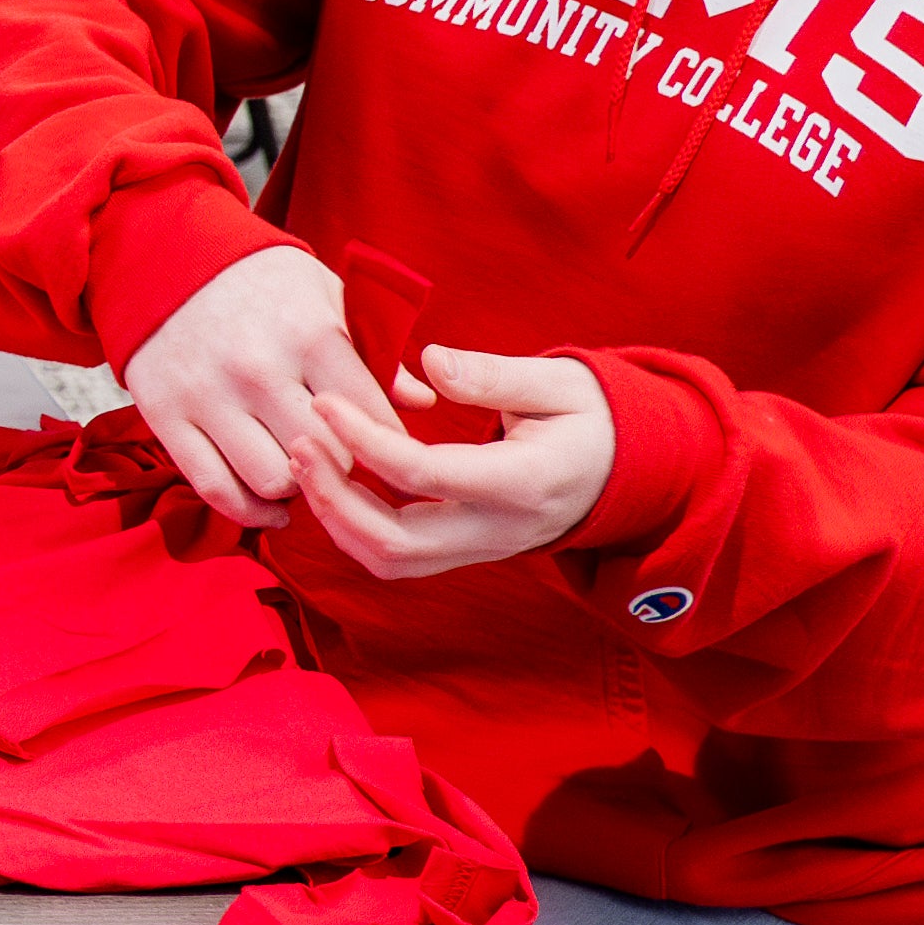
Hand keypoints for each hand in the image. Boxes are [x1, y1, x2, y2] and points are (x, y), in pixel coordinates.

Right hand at [118, 246, 427, 529]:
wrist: (166, 252)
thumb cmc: (261, 279)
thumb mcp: (325, 295)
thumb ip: (373, 351)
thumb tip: (421, 401)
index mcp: (309, 334)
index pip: (370, 417)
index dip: (388, 446)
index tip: (389, 456)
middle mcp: (258, 367)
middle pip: (325, 457)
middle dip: (342, 468)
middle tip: (342, 464)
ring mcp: (208, 393)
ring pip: (271, 480)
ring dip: (295, 488)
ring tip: (302, 472)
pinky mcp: (165, 413)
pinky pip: (214, 487)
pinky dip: (248, 510)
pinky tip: (271, 504)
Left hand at [290, 345, 617, 580]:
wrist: (626, 471)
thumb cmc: (593, 417)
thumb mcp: (560, 383)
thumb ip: (494, 376)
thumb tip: (430, 362)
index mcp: (525, 484)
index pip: (425, 475)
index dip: (365, 441)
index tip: (324, 403)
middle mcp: (500, 531)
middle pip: (397, 543)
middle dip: (334, 498)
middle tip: (297, 443)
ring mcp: (482, 550)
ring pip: (391, 562)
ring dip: (337, 519)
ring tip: (304, 462)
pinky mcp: (466, 552)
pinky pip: (399, 558)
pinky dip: (354, 528)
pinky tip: (332, 482)